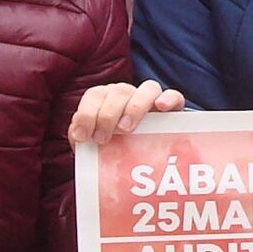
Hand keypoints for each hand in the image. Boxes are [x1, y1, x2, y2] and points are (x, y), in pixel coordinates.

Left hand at [68, 81, 184, 145]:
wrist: (144, 162)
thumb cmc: (113, 150)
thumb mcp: (94, 146)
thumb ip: (83, 139)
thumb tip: (77, 136)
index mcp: (107, 99)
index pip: (95, 95)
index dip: (86, 114)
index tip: (82, 137)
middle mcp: (129, 95)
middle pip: (119, 91)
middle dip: (107, 115)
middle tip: (103, 138)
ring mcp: (152, 100)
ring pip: (147, 88)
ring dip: (135, 107)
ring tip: (127, 129)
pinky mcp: (173, 109)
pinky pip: (175, 96)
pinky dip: (168, 98)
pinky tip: (161, 107)